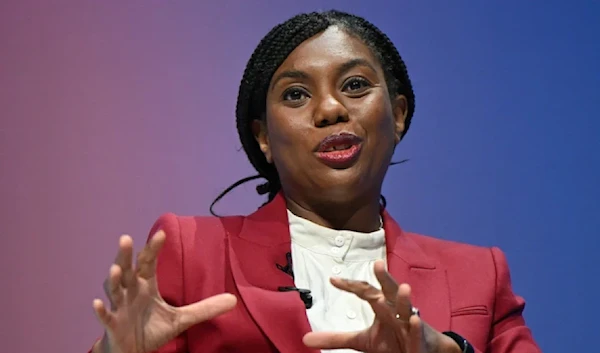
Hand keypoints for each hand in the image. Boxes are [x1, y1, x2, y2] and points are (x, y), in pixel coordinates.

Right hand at [91, 231, 236, 352]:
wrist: (132, 352)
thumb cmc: (151, 329)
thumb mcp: (182, 319)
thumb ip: (205, 308)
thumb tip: (234, 300)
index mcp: (146, 285)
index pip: (148, 263)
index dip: (153, 248)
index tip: (162, 233)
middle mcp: (131, 291)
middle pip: (127, 270)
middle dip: (125, 255)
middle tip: (126, 239)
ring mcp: (119, 307)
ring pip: (113, 290)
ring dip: (113, 279)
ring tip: (116, 269)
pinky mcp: (112, 325)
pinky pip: (105, 317)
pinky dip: (100, 311)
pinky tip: (97, 303)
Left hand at [302, 260, 460, 352]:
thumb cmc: (394, 342)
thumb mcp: (363, 342)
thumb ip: (336, 338)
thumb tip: (305, 339)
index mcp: (381, 306)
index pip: (364, 292)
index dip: (350, 286)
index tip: (332, 280)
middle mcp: (395, 310)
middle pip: (389, 290)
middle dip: (384, 278)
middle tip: (378, 264)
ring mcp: (409, 323)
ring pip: (406, 308)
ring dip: (404, 298)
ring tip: (403, 286)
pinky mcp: (419, 339)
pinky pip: (418, 332)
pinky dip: (416, 326)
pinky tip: (414, 318)